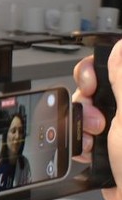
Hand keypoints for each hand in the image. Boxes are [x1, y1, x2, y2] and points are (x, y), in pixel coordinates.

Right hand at [73, 41, 121, 199]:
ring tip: (95, 140)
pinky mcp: (109, 146)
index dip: (95, 69)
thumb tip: (120, 47)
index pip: (113, 65)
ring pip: (84, 113)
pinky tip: (92, 151)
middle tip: (96, 117)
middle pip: (93, 88)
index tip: (92, 82)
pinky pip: (82, 136)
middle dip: (86, 102)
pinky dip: (81, 143)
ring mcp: (119, 127)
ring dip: (82, 127)